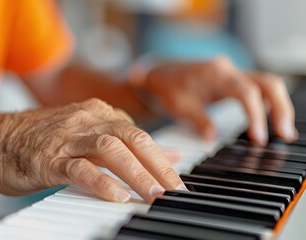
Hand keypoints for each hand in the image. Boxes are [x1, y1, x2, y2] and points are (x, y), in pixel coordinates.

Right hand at [0, 99, 184, 202]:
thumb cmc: (41, 141)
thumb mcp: (86, 135)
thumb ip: (125, 143)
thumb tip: (167, 155)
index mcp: (97, 112)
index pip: (138, 133)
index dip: (160, 157)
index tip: (175, 180)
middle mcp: (85, 119)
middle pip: (131, 136)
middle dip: (157, 164)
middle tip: (174, 190)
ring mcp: (66, 137)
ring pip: (110, 149)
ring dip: (136, 173)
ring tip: (153, 195)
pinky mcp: (48, 158)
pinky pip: (79, 168)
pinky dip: (101, 182)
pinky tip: (117, 196)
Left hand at [145, 56, 297, 144]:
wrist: (160, 73)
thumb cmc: (167, 87)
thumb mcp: (178, 107)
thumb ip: (197, 120)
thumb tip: (212, 137)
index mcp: (216, 74)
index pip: (246, 92)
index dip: (256, 115)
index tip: (258, 138)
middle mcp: (229, 70)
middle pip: (267, 83)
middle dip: (280, 108)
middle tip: (285, 134)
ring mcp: (233, 74)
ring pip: (267, 85)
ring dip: (278, 107)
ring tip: (283, 132)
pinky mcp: (233, 81)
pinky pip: (259, 89)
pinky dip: (268, 104)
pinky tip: (271, 121)